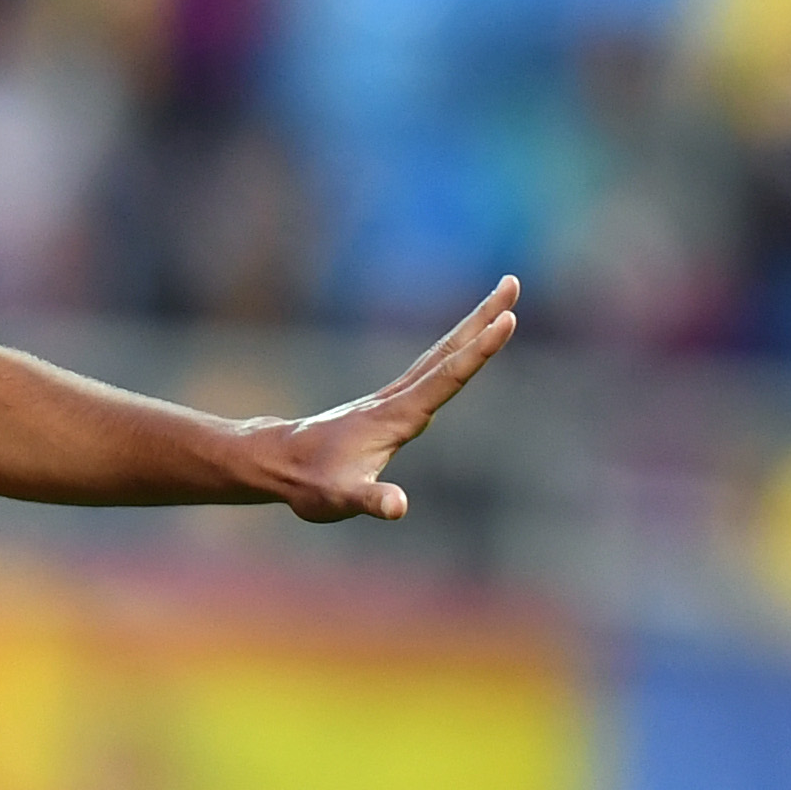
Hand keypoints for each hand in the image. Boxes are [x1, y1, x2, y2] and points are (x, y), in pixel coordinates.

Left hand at [267, 275, 519, 523]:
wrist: (278, 461)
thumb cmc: (311, 482)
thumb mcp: (340, 498)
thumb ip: (371, 501)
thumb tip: (398, 507)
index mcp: (397, 416)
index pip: (448, 376)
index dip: (480, 350)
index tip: (507, 319)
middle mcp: (398, 399)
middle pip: (448, 350)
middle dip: (483, 317)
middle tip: (512, 283)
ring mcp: (393, 398)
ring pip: (440, 354)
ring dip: (472, 326)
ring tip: (501, 303)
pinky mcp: (389, 405)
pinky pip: (431, 368)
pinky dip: (455, 350)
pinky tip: (464, 345)